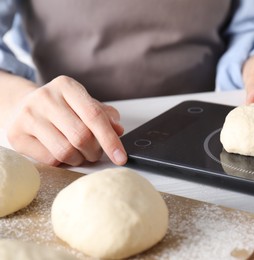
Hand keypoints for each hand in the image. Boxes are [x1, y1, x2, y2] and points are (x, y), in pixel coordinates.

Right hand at [5, 76, 127, 165]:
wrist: (23, 107)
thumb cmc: (62, 108)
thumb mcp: (85, 104)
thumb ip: (105, 116)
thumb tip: (118, 130)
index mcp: (66, 86)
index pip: (94, 116)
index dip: (110, 139)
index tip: (121, 157)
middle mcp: (46, 98)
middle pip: (81, 136)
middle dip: (95, 151)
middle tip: (96, 152)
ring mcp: (28, 116)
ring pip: (66, 151)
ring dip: (80, 158)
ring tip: (81, 153)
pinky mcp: (17, 136)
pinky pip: (50, 159)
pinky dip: (63, 162)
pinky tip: (62, 152)